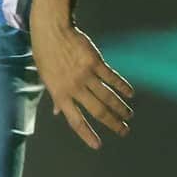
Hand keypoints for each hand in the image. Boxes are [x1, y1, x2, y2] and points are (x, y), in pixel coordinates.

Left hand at [31, 17, 133, 149]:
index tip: (98, 145)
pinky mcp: (95, 62)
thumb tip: (58, 114)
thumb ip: (56, 97)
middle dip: (112, 123)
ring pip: (107, 96)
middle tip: (124, 131)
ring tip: (129, 115)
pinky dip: (123, 86)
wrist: (52, 31)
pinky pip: (112, 78)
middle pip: (97, 111)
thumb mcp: (46, 79)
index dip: (86, 134)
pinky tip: (130, 94)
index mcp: (59, 94)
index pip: (75, 120)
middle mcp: (73, 87)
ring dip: (120, 107)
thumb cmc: (46, 56)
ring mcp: (85, 75)